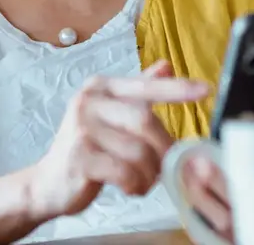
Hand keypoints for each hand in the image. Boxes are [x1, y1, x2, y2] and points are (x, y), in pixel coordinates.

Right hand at [24, 61, 210, 221]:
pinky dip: (135, 184)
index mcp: (101, 88)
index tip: (205, 90)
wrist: (49, 182)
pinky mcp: (80, 157)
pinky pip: (125, 172)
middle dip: (162, 149)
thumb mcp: (110, 115)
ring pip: (138, 151)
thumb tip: (166, 66)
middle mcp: (89, 101)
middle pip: (145, 121)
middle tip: (164, 167)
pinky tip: (129, 187)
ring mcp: (82, 128)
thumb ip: (138, 92)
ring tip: (142, 180)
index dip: (177, 89)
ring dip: (149, 173)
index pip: (145, 86)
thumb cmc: (87, 148)